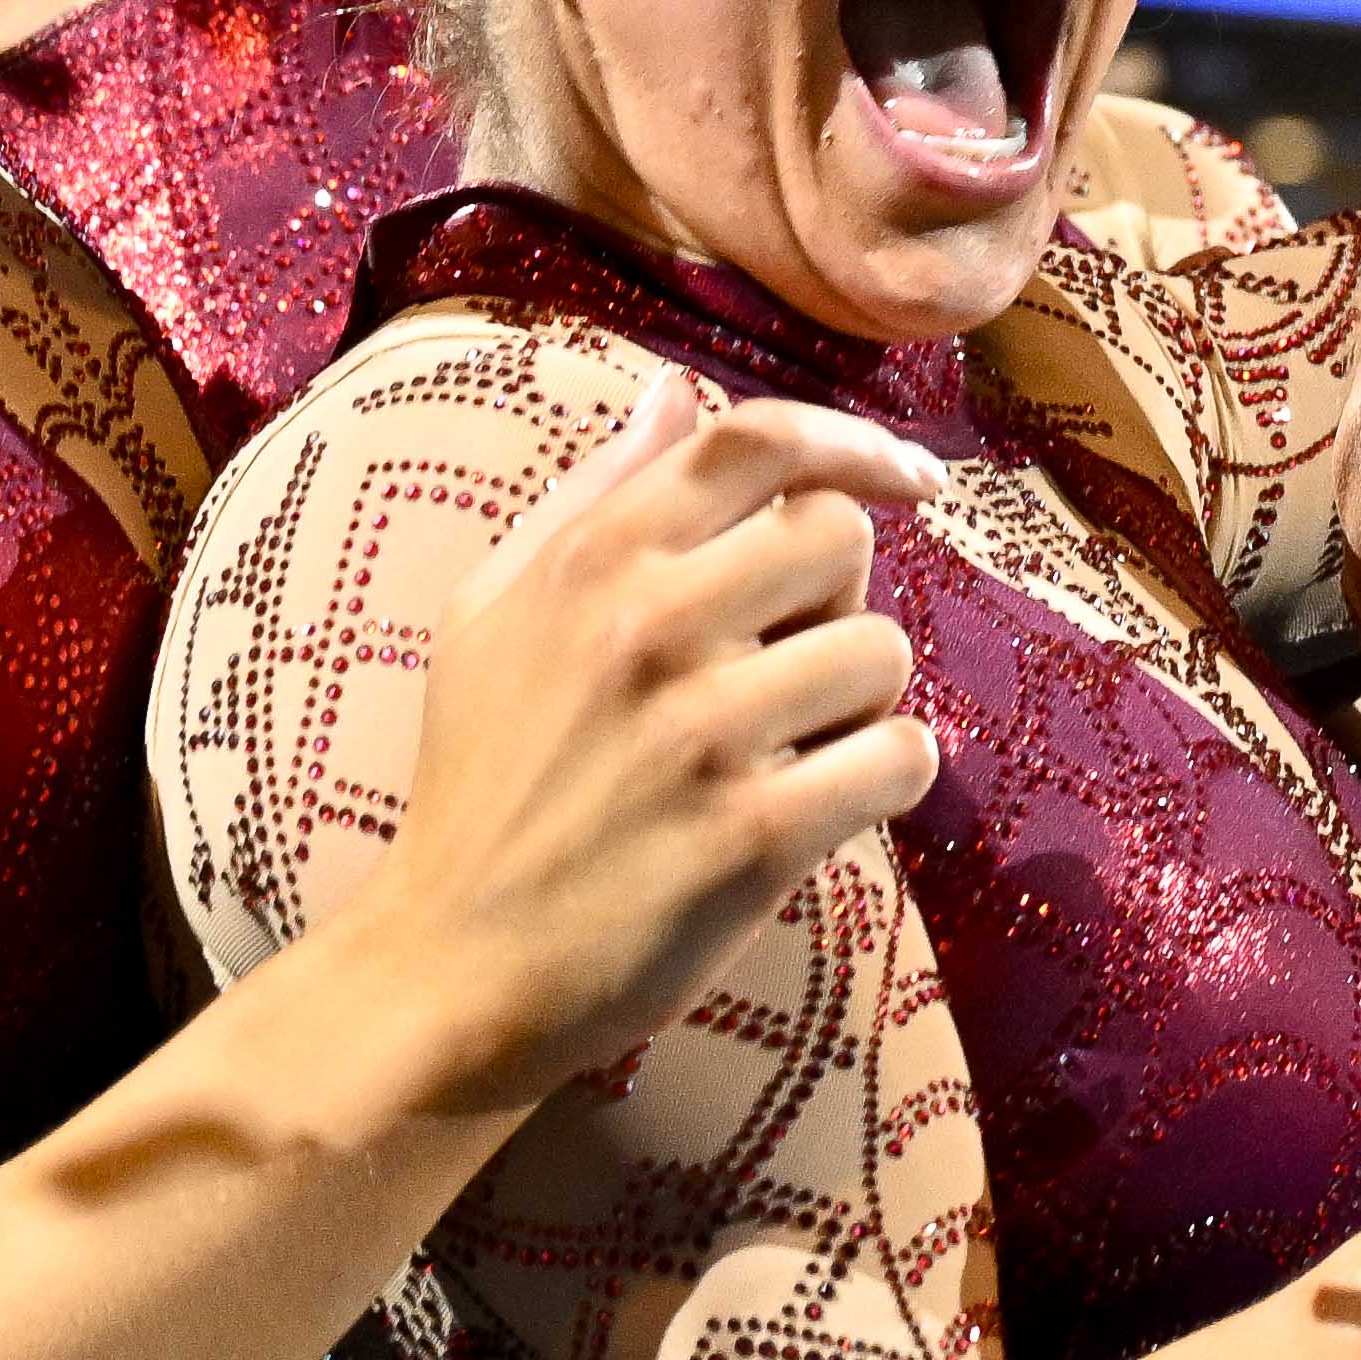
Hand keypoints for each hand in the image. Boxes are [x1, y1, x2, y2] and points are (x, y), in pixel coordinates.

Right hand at [322, 383, 945, 1117]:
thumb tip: (674, 391)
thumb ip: (592, 496)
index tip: (911, 476)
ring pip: (883, 653)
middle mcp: (647, 626)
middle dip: (837, 599)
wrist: (449, 968)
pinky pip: (903, 758)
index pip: (756, 441)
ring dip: (861, 703)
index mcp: (591, 562)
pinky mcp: (753, 834)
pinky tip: (826, 806)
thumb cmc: (481, 784)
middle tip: (782, 667)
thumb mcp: (492, 616)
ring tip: (790, 749)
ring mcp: (703, 731)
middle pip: (841, 538)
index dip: (854, 443)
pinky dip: (887, 781)